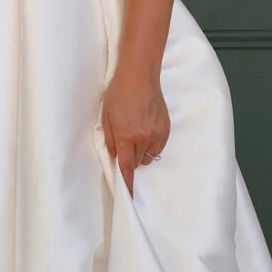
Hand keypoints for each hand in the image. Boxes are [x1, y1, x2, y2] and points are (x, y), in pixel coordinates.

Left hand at [102, 65, 169, 191]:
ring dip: (141, 152)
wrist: (139, 76)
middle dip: (130, 158)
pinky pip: (159, 148)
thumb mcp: (106, 117)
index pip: (126, 167)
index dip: (126, 183)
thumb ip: (110, 140)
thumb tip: (114, 156)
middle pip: (137, 162)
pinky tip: (146, 130)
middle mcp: (143, 138)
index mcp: (126, 136)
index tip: (127, 195)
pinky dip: (152, 145)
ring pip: (148, 156)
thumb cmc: (118, 94)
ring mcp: (157, 133)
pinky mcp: (166, 128)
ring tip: (136, 133)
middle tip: (125, 142)